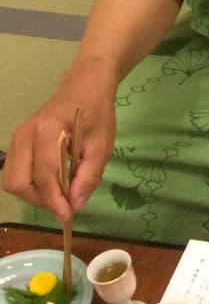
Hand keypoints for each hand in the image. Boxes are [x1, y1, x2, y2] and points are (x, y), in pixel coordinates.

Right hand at [2, 73, 117, 220]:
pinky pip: (13, 172)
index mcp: (49, 131)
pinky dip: (28, 184)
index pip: (44, 175)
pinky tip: (50, 184)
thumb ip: (89, 175)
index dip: (54, 200)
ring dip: (32, 195)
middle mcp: (25, 134)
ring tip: (58, 195)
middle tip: (64, 204)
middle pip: (19, 182)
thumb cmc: (96, 114)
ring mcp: (17, 137)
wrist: (84, 88)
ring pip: (11, 180)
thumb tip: (75, 205)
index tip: (68, 216)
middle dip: (40, 200)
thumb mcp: (102, 144)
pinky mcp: (16, 141)